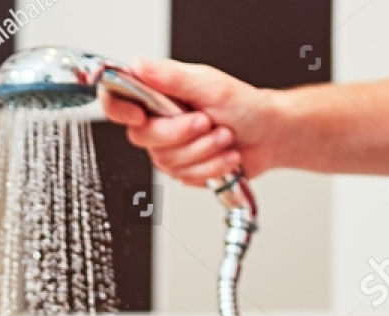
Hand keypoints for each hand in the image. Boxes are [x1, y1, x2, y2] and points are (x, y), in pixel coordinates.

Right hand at [101, 58, 285, 185]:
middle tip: (206, 122)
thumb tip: (138, 64)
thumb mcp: (209, 85)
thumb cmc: (245, 106)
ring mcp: (169, 147)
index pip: (118, 100)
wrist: (269, 136)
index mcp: (159, 94)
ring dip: (203, 151)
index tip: (139, 114)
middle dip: (182, 134)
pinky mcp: (183, 168)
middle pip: (143, 137)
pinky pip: (184, 177)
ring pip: (166, 161)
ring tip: (224, 137)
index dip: (119, 108)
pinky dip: (210, 167)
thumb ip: (171, 77)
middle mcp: (160, 120)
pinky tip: (224, 155)